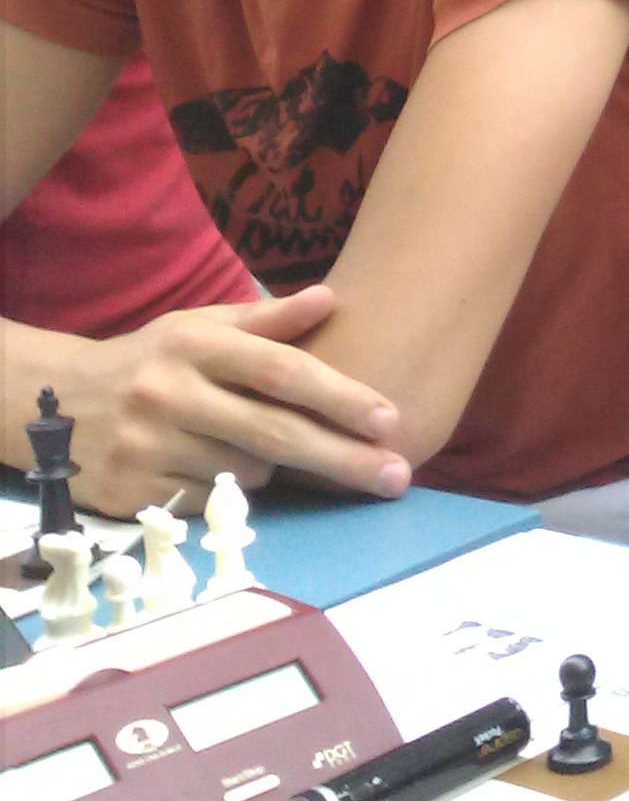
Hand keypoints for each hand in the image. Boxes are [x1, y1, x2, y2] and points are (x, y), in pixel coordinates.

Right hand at [54, 289, 411, 515]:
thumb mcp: (202, 327)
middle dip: (343, 458)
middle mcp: (169, 393)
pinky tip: (211, 470)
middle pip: (274, 434)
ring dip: (273, 470)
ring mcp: (147, 446)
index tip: (389, 419)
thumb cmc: (154, 362)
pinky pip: (211, 503)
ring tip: (254, 448)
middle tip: (397, 474)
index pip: (280, 371)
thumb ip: (268, 320)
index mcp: (194, 344)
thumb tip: (332, 297)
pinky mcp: (132, 493)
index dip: (339, 396)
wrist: (58, 404)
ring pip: (246, 474)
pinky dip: (228, 492)